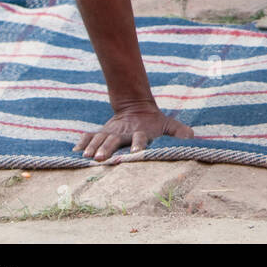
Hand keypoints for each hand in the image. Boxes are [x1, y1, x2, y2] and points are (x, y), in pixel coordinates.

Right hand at [73, 102, 193, 161]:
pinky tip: (74, 150)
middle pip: (113, 140)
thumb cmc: (155, 122)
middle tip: (100, 158)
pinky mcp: (102, 133)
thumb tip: (192, 137)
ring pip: (99, 138)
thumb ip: (180, 131)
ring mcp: (111, 132)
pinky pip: (89, 136)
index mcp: (140, 132)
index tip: (135, 153)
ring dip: (92, 147)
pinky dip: (82, 141)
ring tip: (85, 157)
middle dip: (107, 148)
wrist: (137, 107)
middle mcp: (123, 133)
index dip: (138, 145)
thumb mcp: (169, 125)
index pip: (139, 138)